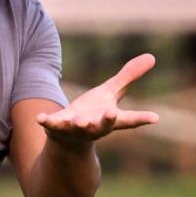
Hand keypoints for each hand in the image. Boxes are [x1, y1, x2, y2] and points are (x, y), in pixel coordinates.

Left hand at [38, 54, 158, 148]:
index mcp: (110, 118)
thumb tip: (152, 57)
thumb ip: (129, 77)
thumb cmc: (95, 113)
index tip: (155, 117)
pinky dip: (47, 121)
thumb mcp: (111, 93)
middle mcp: (95, 126)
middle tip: (111, 114)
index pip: (129, 119)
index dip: (142, 118)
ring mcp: (75, 128)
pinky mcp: (57, 127)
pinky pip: (52, 125)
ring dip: (78, 124)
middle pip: (103, 125)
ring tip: (79, 121)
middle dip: (106, 120)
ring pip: (78, 127)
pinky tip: (40, 117)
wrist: (69, 139)